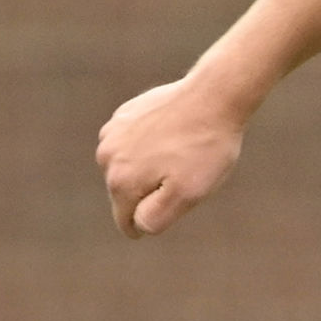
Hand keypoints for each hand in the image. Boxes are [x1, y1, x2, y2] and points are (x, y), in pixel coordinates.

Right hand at [97, 75, 248, 237]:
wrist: (213, 96)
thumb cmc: (203, 148)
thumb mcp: (187, 194)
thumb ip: (155, 218)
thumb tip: (137, 225)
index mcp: (120, 182)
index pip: (126, 221)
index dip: (148, 223)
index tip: (171, 207)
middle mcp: (107, 157)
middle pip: (126, 193)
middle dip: (150, 192)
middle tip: (183, 173)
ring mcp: (112, 133)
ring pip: (127, 168)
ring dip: (147, 168)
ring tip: (178, 153)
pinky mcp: (123, 114)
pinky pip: (131, 143)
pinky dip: (147, 145)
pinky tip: (172, 136)